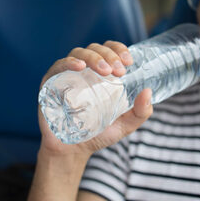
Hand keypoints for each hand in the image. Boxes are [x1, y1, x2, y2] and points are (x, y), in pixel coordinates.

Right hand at [37, 41, 152, 157]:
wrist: (72, 151)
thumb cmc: (97, 134)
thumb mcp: (125, 124)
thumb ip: (140, 112)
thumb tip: (148, 91)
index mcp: (101, 73)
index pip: (109, 50)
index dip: (118, 49)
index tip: (128, 61)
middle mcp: (83, 70)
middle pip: (95, 49)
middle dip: (109, 55)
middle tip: (119, 70)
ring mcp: (66, 75)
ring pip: (78, 53)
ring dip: (93, 57)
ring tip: (105, 70)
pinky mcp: (50, 83)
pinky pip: (58, 66)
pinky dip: (69, 62)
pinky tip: (79, 66)